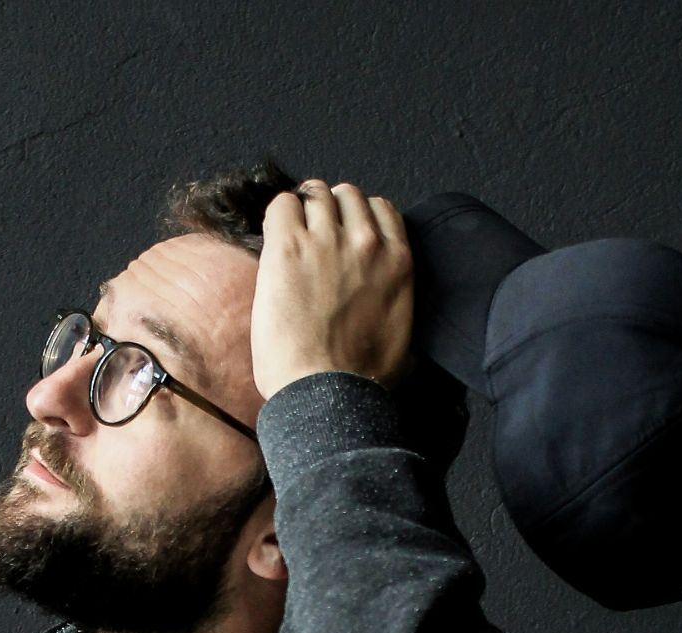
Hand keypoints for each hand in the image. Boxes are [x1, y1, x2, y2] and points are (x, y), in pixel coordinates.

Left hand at [250, 178, 415, 400]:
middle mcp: (366, 241)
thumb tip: (395, 310)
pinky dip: (278, 215)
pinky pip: (282, 204)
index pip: (381, 208)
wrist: (327, 391)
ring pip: (315, 193)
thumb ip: (401, 306)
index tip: (344, 233)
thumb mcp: (407, 338)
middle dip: (330, 209)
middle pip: (347, 195)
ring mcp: (327, 240)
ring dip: (303, 210)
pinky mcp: (289, 247)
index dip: (358, 217)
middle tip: (313, 235)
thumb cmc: (364, 378)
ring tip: (291, 237)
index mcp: (398, 260)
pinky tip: (275, 240)